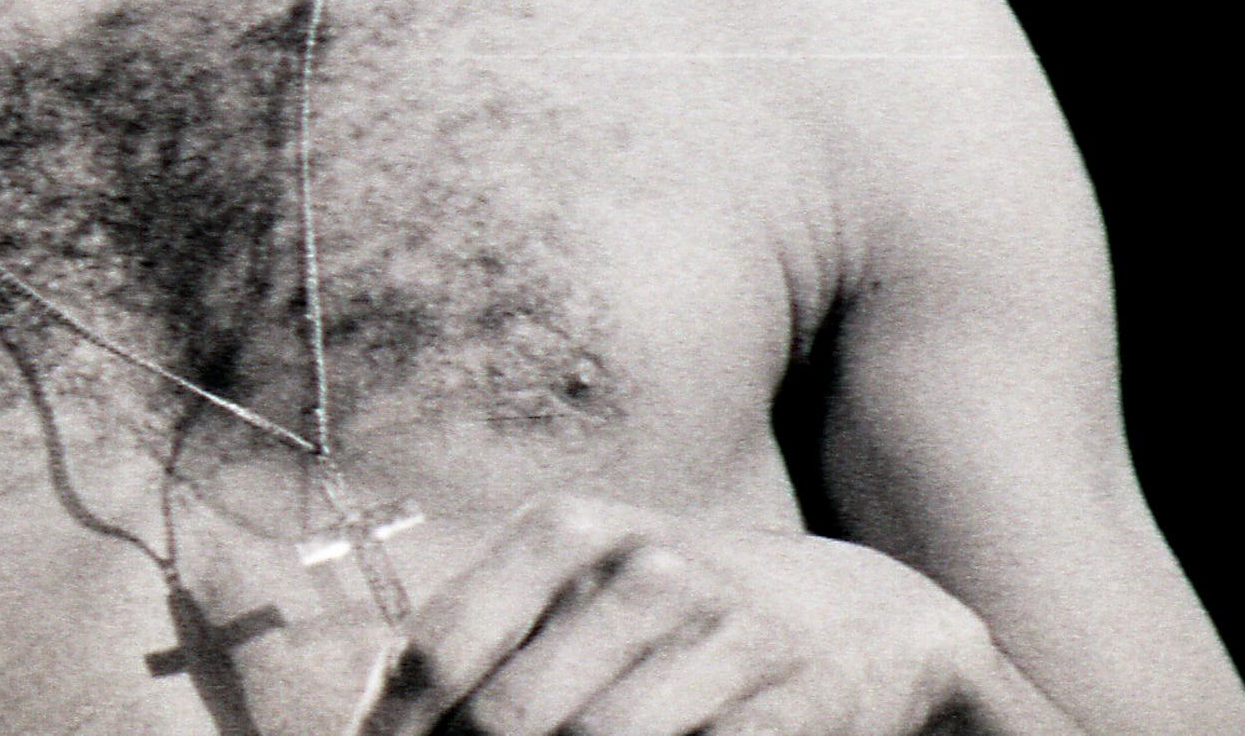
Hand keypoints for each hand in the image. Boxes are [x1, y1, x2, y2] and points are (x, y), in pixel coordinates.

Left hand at [337, 492, 1005, 735]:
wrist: (867, 613)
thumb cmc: (685, 610)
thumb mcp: (587, 584)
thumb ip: (490, 636)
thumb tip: (376, 716)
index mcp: (567, 530)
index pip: (438, 650)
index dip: (391, 733)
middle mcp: (639, 568)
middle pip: (505, 717)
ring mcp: (720, 631)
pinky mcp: (789, 700)